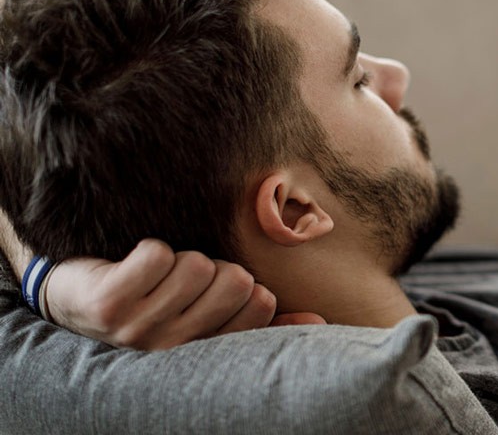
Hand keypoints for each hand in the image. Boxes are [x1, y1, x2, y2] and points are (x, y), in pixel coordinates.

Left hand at [44, 239, 325, 349]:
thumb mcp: (207, 317)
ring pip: (195, 264)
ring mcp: (138, 331)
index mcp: (201, 352)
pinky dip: (148, 251)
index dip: (241, 280)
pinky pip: (157, 255)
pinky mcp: (109, 305)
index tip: (212, 290)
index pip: (259, 300)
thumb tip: (318, 322)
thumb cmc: (152, 304)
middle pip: (233, 279)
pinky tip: (132, 269)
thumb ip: (261, 321)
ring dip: (177, 259)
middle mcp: (173, 350)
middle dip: (211, 267)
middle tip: (179, 284)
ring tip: (154, 279)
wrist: (72, 302)